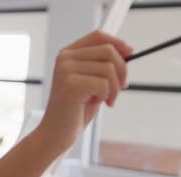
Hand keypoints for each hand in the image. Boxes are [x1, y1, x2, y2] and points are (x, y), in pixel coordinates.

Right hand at [39, 30, 132, 150]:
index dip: (118, 43)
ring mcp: (66, 71)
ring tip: (107, 99)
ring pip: (109, 68)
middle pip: (108, 50)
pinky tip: (100, 103)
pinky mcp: (71, 85)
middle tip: (120, 88)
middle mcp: (64, 59)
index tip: (129, 55)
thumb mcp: (91, 81)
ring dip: (114, 88)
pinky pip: (104, 83)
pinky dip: (107, 96)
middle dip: (122, 70)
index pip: (98, 36)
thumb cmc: (75, 109)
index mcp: (67, 54)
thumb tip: (127, 50)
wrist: (56, 132)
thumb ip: (103, 65)